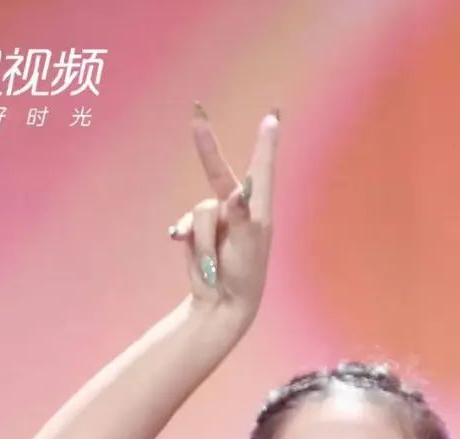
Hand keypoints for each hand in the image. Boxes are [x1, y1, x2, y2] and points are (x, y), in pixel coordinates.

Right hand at [169, 106, 278, 326]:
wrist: (221, 303)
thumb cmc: (244, 277)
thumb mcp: (246, 246)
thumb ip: (241, 218)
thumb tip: (237, 193)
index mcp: (258, 210)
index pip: (262, 169)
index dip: (265, 142)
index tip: (273, 116)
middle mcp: (238, 209)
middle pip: (219, 172)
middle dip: (206, 147)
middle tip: (196, 114)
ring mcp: (217, 220)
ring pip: (200, 210)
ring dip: (204, 238)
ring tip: (213, 263)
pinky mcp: (198, 232)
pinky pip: (187, 223)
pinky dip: (189, 238)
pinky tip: (195, 256)